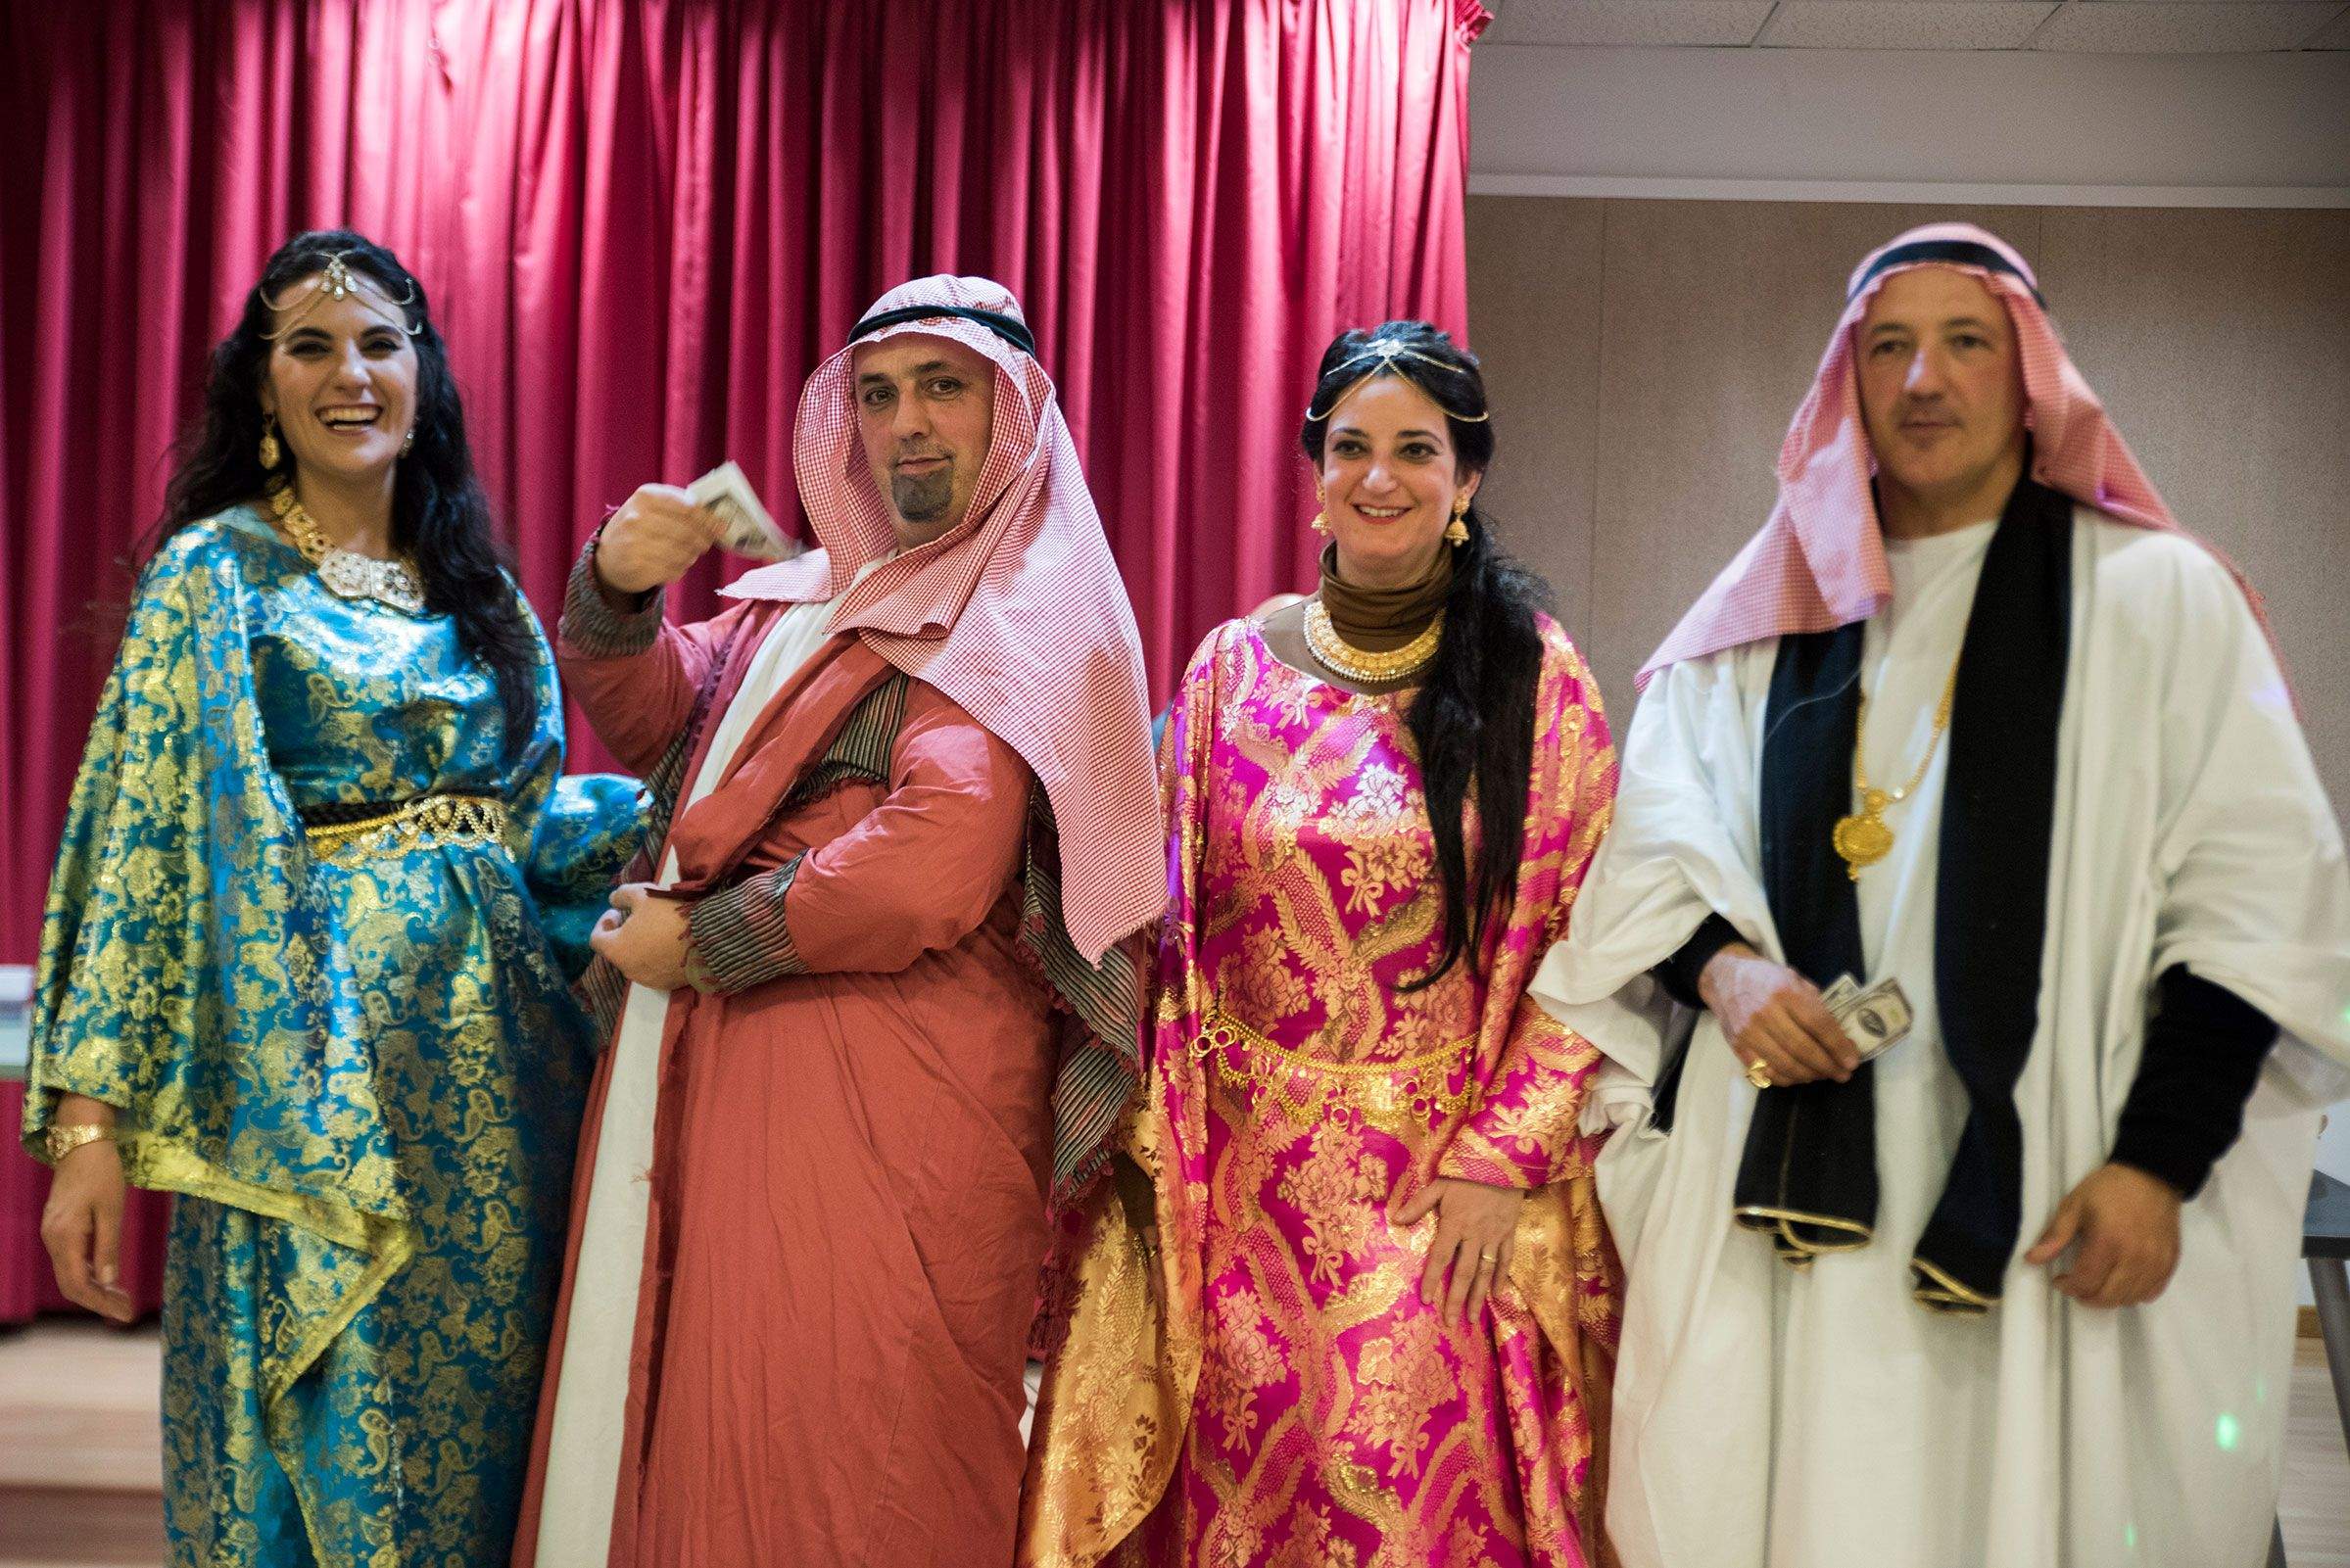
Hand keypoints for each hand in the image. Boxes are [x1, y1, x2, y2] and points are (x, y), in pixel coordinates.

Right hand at [41, 1122, 133, 1323]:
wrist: (82, 1143)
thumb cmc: (102, 1172)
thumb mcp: (112, 1210)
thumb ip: (108, 1247)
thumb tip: (108, 1282)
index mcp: (64, 1237)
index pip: (77, 1285)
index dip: (100, 1304)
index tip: (125, 1314)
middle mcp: (52, 1239)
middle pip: (71, 1284)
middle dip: (99, 1301)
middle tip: (128, 1311)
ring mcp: (53, 1233)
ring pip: (70, 1273)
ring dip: (96, 1288)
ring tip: (124, 1298)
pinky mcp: (59, 1227)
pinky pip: (71, 1259)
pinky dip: (89, 1273)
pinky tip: (108, 1278)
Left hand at [588, 882, 693, 988]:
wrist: (709, 938)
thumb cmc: (670, 914)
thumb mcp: (644, 894)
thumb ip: (622, 895)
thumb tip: (614, 901)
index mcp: (617, 949)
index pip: (596, 939)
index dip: (603, 922)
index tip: (617, 911)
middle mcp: (627, 969)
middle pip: (618, 951)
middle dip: (624, 934)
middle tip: (639, 917)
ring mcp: (648, 980)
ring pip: (636, 961)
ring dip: (640, 947)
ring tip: (657, 931)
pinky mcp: (667, 984)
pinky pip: (654, 969)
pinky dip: (656, 957)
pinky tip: (670, 944)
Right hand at [594, 484, 724, 596]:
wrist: (607, 554)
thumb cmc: (638, 526)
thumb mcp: (651, 506)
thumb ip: (680, 506)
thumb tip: (716, 519)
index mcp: (645, 497)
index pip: (688, 507)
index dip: (708, 519)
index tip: (720, 526)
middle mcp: (637, 518)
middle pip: (687, 532)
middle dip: (703, 539)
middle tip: (706, 543)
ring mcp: (635, 544)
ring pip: (682, 552)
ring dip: (692, 555)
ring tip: (690, 553)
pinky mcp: (637, 567)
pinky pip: (673, 569)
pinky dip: (680, 568)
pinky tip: (677, 564)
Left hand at [1395, 1176, 1525, 1329]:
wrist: (1503, 1163)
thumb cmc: (1467, 1174)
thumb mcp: (1439, 1184)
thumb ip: (1419, 1204)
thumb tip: (1396, 1219)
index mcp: (1455, 1223)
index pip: (1440, 1257)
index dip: (1432, 1279)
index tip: (1426, 1299)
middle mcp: (1475, 1235)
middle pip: (1464, 1272)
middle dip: (1457, 1299)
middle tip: (1451, 1322)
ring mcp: (1494, 1237)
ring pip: (1485, 1272)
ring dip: (1478, 1296)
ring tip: (1472, 1318)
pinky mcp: (1509, 1234)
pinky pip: (1505, 1260)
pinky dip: (1501, 1277)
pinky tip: (1496, 1295)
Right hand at [1698, 943, 1859, 1087]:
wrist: (1725, 978)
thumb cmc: (1767, 979)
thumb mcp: (1794, 979)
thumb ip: (1816, 1004)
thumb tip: (1841, 1036)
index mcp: (1784, 991)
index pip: (1817, 1023)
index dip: (1838, 1045)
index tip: (1852, 1060)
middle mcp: (1765, 1011)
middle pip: (1802, 1048)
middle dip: (1828, 1065)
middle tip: (1843, 1074)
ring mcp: (1748, 1031)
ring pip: (1784, 1064)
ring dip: (1809, 1075)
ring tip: (1823, 1075)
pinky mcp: (1737, 1046)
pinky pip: (1765, 1072)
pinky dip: (1786, 1079)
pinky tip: (1800, 1076)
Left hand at [2024, 1162, 2182, 1307]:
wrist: (2151, 1176)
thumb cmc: (2109, 1189)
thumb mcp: (2074, 1205)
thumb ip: (2055, 1236)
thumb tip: (2031, 1259)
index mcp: (2107, 1242)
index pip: (2086, 1281)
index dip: (2069, 1287)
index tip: (2060, 1280)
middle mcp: (2134, 1257)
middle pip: (2108, 1297)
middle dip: (2087, 1297)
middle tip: (2077, 1287)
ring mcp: (2155, 1262)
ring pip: (2130, 1298)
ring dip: (2110, 1299)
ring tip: (2097, 1285)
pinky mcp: (2170, 1263)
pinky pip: (2152, 1293)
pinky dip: (2134, 1294)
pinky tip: (2122, 1283)